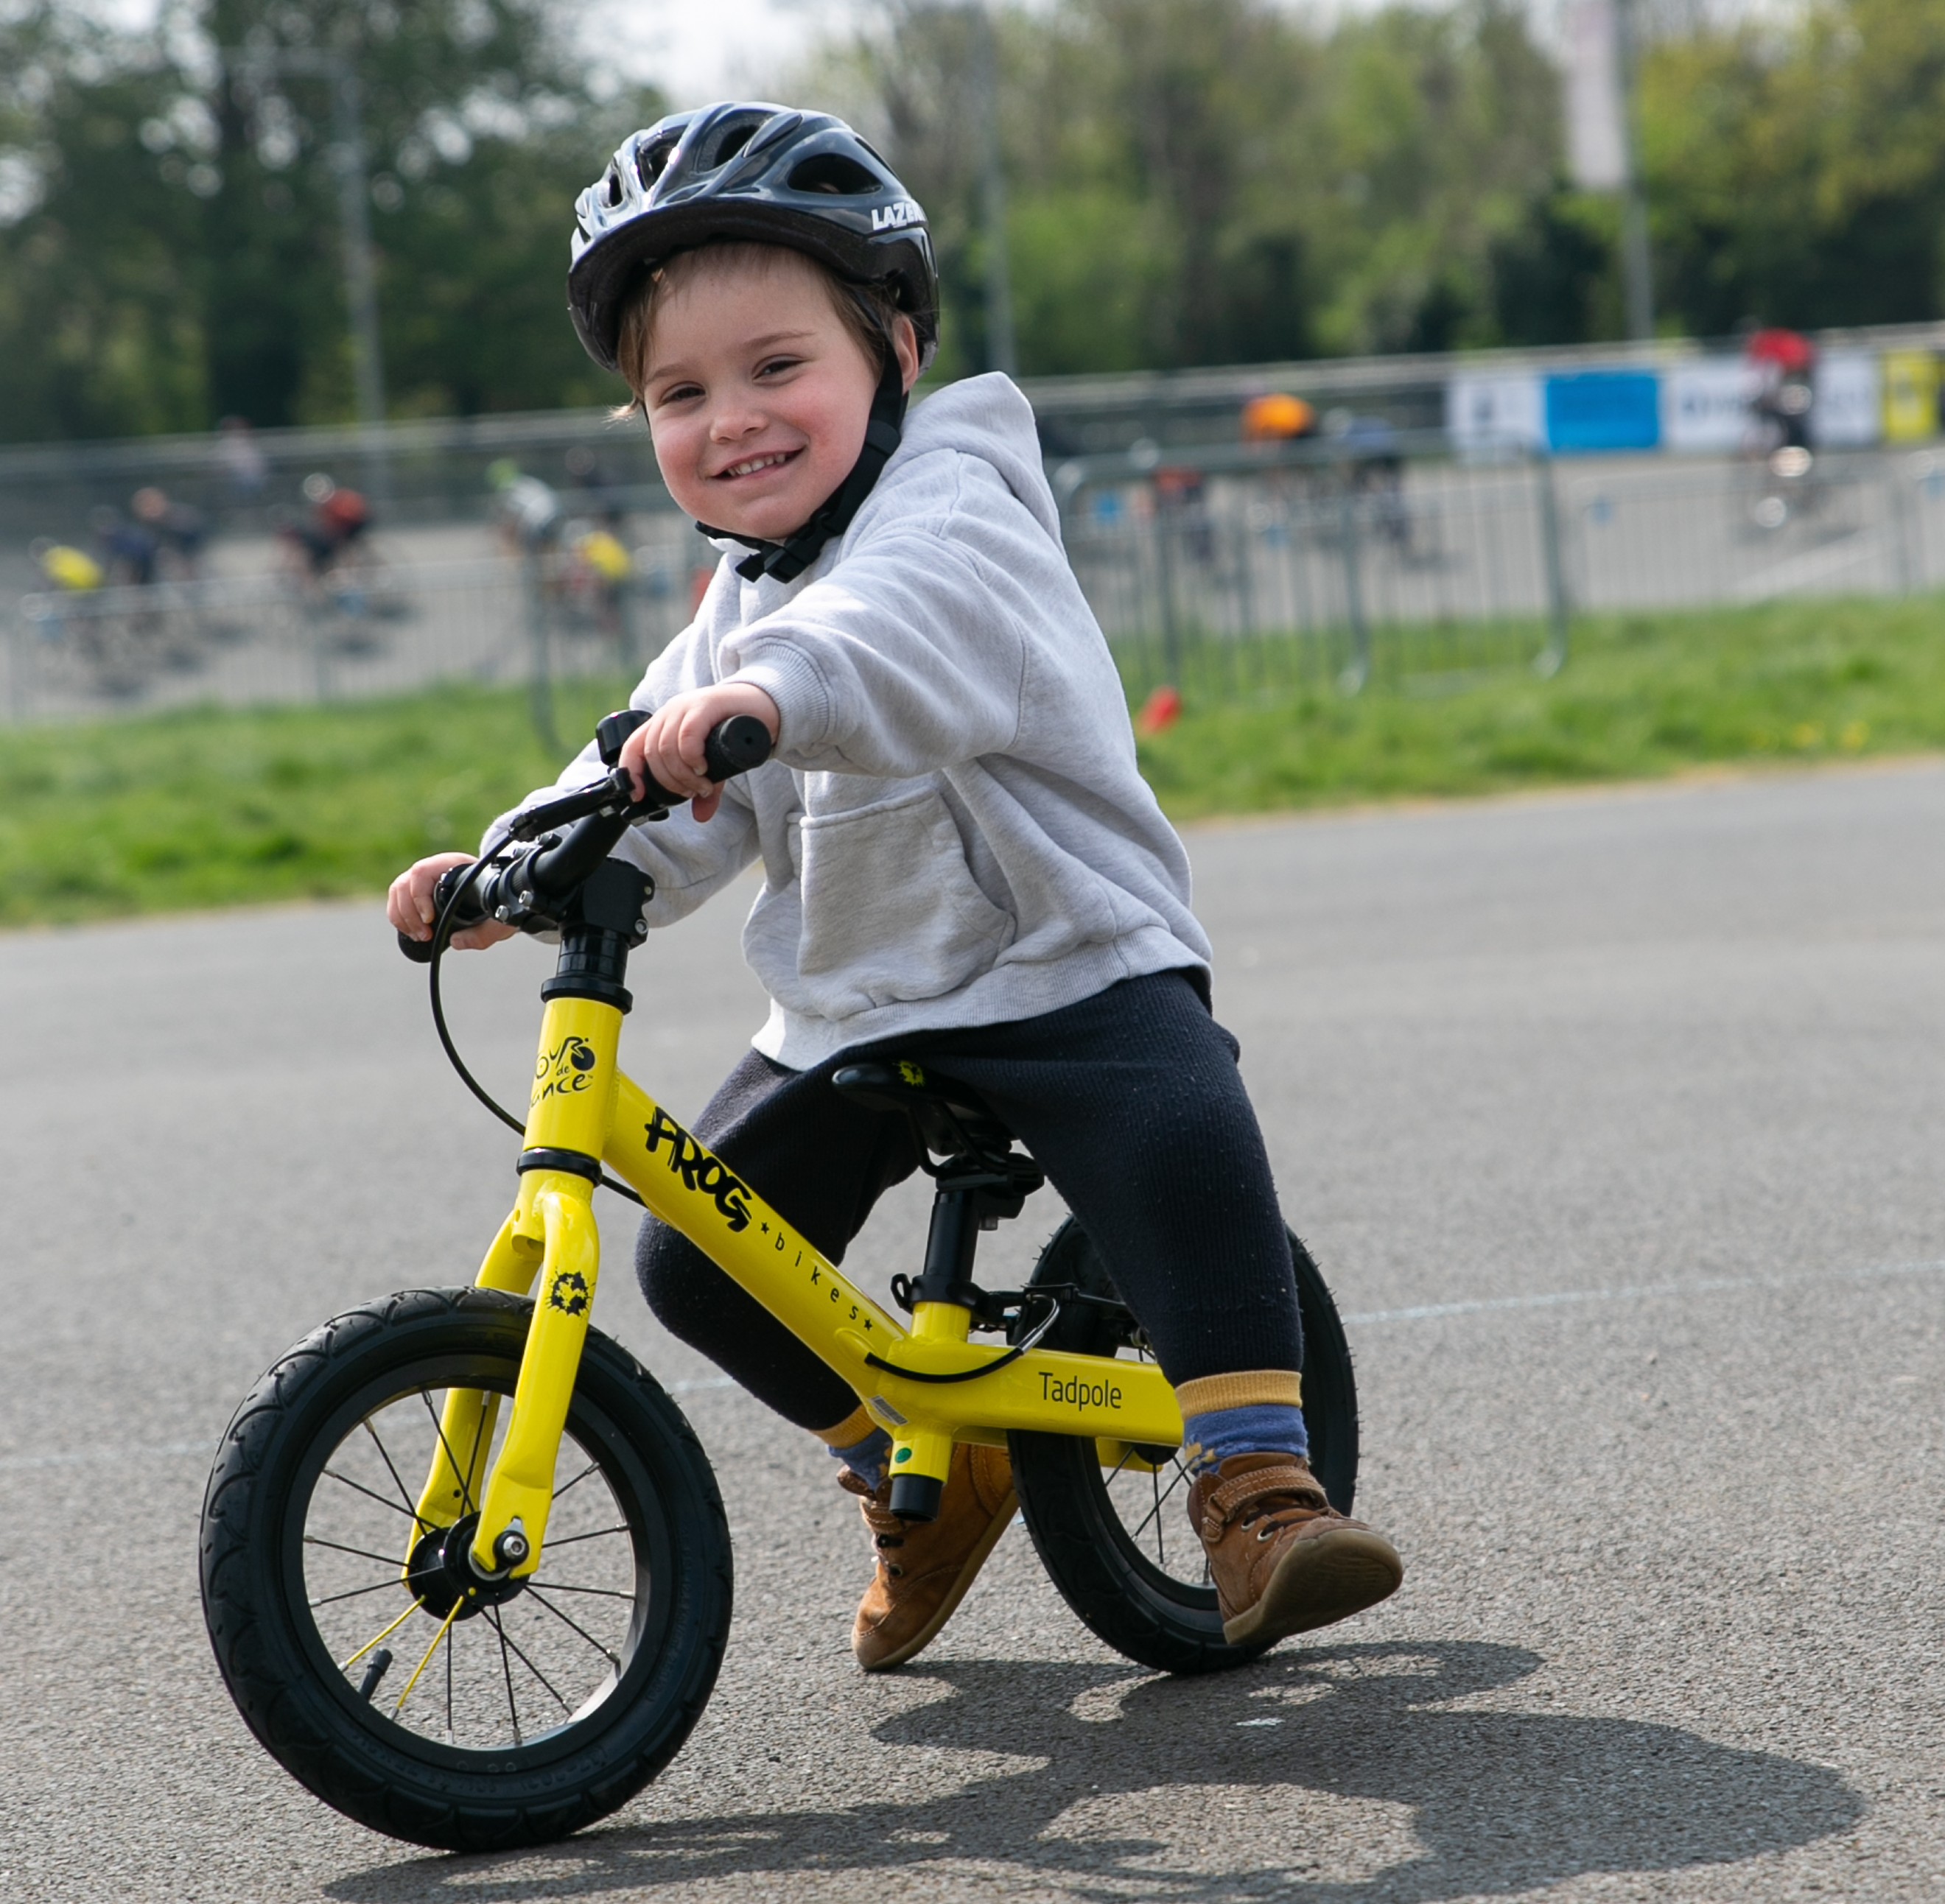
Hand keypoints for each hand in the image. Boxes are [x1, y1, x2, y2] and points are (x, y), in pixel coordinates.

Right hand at [387, 852, 516, 950]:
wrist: (499, 893)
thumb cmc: (498, 900)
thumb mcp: (499, 917)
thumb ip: (484, 933)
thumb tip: (456, 942)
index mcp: (452, 864)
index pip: (422, 872)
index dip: (419, 896)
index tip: (429, 919)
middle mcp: (433, 868)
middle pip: (404, 884)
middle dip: (409, 913)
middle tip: (425, 935)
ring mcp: (423, 879)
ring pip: (397, 892)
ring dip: (402, 917)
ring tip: (420, 937)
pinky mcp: (416, 892)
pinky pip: (397, 901)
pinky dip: (399, 918)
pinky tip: (412, 932)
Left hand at [620, 681, 779, 822]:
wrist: (763, 704)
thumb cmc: (735, 730)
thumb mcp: (716, 764)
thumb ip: (706, 789)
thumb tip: (701, 816)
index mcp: (664, 723)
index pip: (633, 747)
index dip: (631, 773)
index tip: (639, 796)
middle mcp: (669, 712)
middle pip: (653, 754)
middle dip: (670, 782)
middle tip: (692, 793)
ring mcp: (685, 707)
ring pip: (667, 748)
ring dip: (683, 776)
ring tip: (702, 786)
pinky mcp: (704, 705)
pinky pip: (687, 736)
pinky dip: (692, 759)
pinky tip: (704, 770)